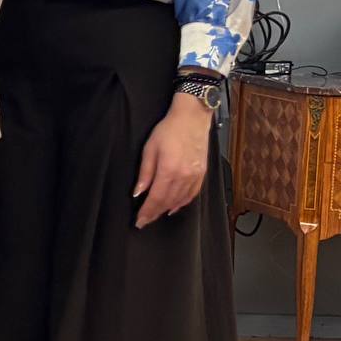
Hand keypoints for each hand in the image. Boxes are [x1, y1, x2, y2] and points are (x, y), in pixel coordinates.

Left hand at [134, 93, 216, 227]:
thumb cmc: (169, 130)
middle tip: (145, 222)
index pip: (155, 198)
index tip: (139, 221)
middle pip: (167, 202)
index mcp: (169, 170)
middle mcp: (184, 177)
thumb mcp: (150, 149)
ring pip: (180, 200)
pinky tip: (174, 207)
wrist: (192, 118)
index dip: (147, 212)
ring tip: (156, 215)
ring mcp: (195, 176)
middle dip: (154, 214)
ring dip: (167, 210)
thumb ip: (145, 173)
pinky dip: (182, 203)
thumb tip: (138, 192)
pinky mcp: (202, 174)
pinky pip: (192, 194)